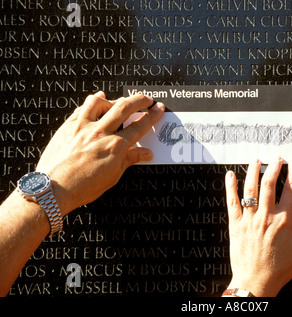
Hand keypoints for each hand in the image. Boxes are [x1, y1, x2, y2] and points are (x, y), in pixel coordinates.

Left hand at [36, 91, 164, 215]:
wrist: (54, 190)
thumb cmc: (82, 187)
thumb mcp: (113, 176)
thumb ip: (129, 160)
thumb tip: (145, 153)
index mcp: (115, 147)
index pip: (139, 126)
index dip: (151, 116)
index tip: (158, 109)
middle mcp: (100, 133)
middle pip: (124, 108)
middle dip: (139, 100)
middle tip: (146, 99)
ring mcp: (82, 127)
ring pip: (100, 102)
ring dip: (112, 99)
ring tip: (118, 102)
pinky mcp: (68, 127)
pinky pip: (81, 108)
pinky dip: (92, 102)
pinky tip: (97, 101)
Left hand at [225, 157, 291, 296]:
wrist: (255, 282)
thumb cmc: (279, 268)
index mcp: (284, 220)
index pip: (291, 189)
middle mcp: (265, 216)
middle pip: (269, 184)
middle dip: (274, 166)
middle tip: (277, 157)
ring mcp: (248, 219)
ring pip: (250, 189)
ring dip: (253, 171)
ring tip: (256, 160)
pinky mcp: (235, 224)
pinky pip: (231, 202)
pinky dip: (230, 187)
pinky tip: (230, 175)